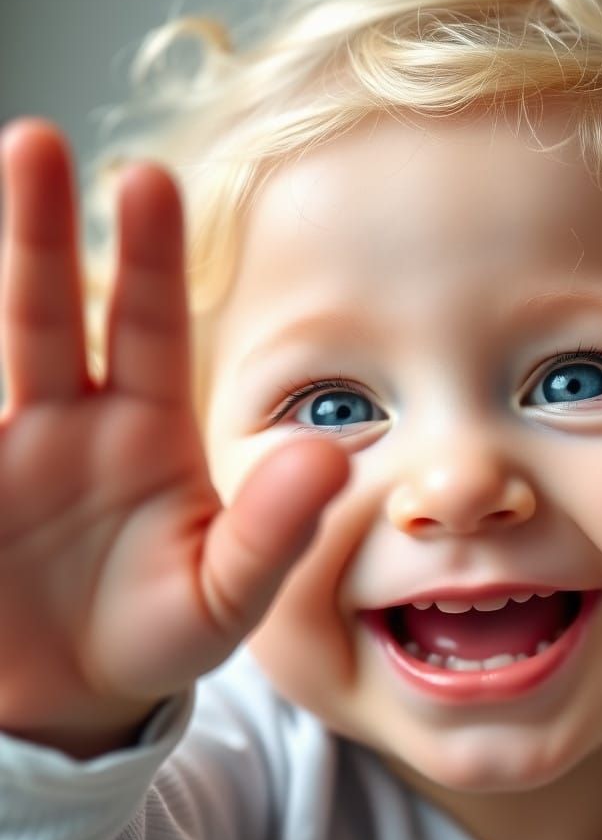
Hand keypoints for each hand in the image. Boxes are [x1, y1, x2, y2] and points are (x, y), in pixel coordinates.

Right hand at [0, 120, 349, 757]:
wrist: (72, 697)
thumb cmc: (159, 635)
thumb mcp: (225, 594)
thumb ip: (273, 530)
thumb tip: (331, 456)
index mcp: (147, 430)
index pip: (150, 326)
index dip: (146, 257)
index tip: (147, 178)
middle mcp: (72, 422)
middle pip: (50, 311)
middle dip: (38, 231)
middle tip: (33, 142)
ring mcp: (3, 448)